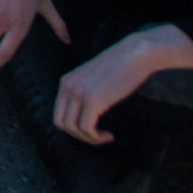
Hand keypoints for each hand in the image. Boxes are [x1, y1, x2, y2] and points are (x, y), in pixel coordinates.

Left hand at [56, 26, 192, 145]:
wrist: (135, 54)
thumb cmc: (120, 67)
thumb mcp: (94, 79)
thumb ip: (84, 92)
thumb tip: (85, 114)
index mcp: (65, 82)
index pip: (58, 114)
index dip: (73, 127)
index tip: (91, 130)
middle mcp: (67, 87)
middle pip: (60, 123)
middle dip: (78, 136)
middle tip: (97, 137)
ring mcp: (78, 93)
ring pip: (72, 128)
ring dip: (88, 138)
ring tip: (104, 137)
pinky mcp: (92, 99)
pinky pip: (86, 128)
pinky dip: (96, 137)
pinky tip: (109, 135)